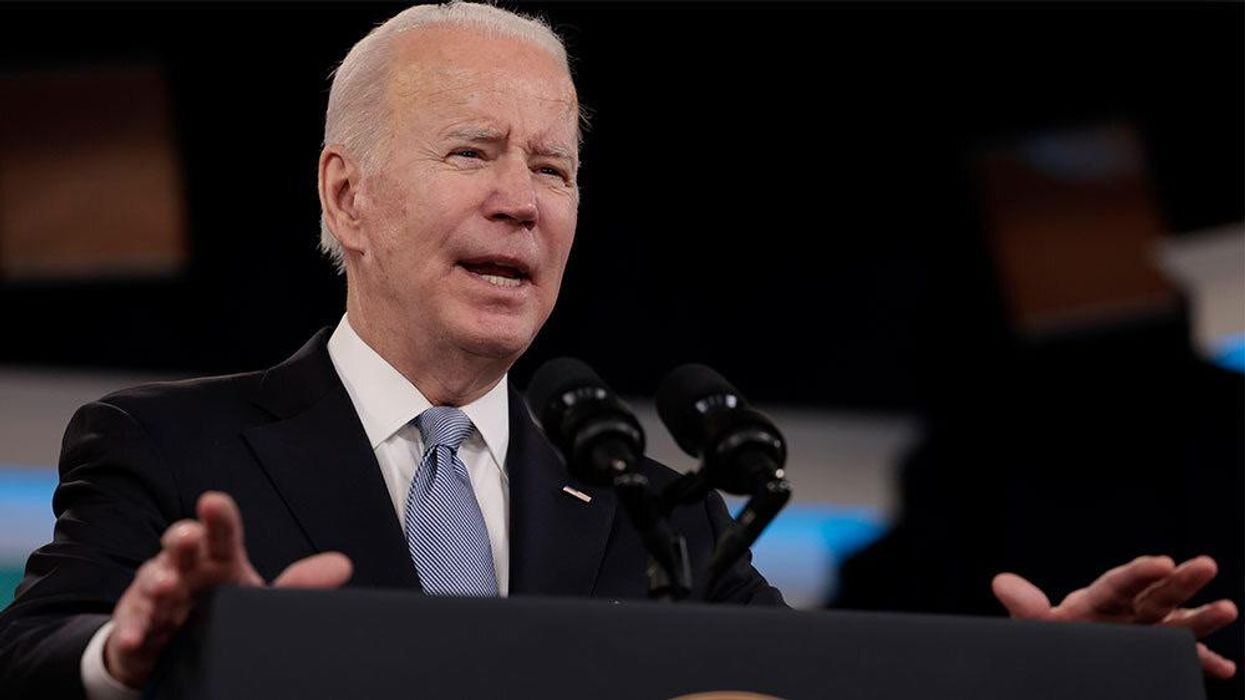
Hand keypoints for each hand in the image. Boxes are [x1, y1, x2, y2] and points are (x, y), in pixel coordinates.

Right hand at [104, 491, 352, 688]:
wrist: (177, 648)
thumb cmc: (220, 609)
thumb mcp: (261, 598)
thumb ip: (299, 583)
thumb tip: (342, 565)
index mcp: (218, 560)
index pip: (221, 533)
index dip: (218, 517)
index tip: (214, 501)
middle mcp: (185, 570)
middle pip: (181, 548)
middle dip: (181, 540)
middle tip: (186, 537)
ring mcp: (157, 596)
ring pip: (153, 583)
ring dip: (157, 583)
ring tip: (168, 586)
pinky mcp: (135, 626)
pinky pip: (131, 628)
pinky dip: (132, 632)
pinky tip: (136, 636)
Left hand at [992, 555, 1237, 678]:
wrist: (1064, 659)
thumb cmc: (1053, 636)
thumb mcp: (1038, 624)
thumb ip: (1025, 606)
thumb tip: (1001, 582)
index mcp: (1100, 599)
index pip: (1121, 582)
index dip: (1140, 572)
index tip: (1162, 561)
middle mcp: (1129, 612)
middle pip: (1156, 595)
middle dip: (1181, 581)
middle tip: (1206, 563)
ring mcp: (1147, 634)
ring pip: (1178, 623)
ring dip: (1203, 618)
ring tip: (1229, 608)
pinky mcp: (1156, 657)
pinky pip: (1183, 660)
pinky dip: (1204, 663)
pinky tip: (1227, 669)